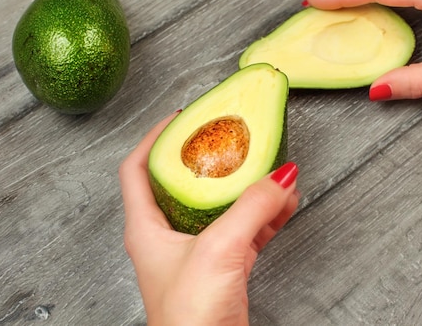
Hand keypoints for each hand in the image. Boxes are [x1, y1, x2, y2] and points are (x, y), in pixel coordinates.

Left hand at [119, 112, 298, 325]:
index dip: (155, 137)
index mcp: (147, 227)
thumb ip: (251, 208)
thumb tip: (280, 177)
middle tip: (233, 137)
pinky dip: (264, 215)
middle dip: (213, 159)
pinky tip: (284, 204)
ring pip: (221, 206)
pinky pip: (245, 230)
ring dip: (248, 188)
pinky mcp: (223, 269)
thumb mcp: (219, 249)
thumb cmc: (189, 318)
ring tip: (273, 170)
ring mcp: (196, 253)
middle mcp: (168, 237)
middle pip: (185, 183)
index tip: (182, 116)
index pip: (137, 168)